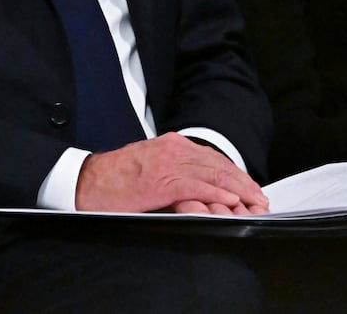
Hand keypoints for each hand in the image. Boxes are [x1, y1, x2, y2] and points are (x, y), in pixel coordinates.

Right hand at [75, 133, 267, 214]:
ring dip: (238, 189)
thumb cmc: (114, 179)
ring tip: (254, 202)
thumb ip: (173, 171)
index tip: (249, 188)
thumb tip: (198, 187)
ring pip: (212, 173)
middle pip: (217, 164)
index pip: (211, 157)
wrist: (86, 181)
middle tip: (260, 198)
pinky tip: (231, 201)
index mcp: (170, 144)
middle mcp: (172, 148)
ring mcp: (167, 163)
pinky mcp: (161, 180)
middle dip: (243, 182)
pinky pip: (196, 186)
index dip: (235, 173)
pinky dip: (217, 193)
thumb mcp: (149, 166)